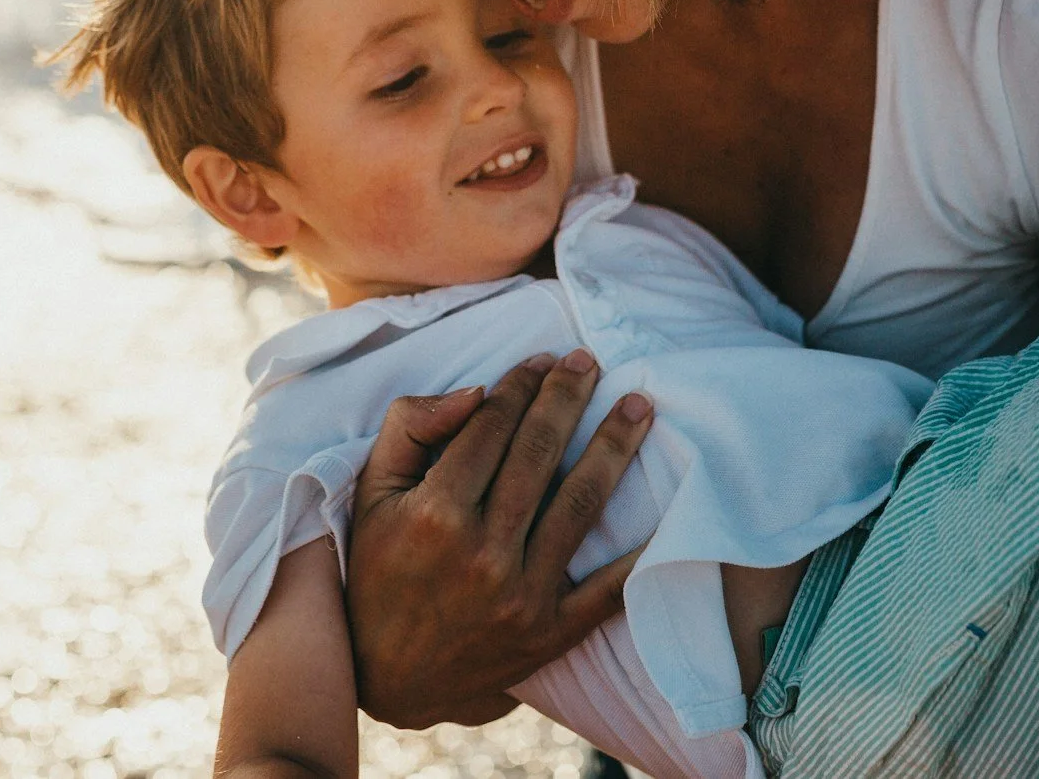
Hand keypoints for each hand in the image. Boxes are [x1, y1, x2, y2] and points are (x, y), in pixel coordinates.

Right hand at [345, 351, 653, 728]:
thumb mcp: (370, 495)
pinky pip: (608, 589)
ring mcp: (521, 596)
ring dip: (614, 448)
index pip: (491, 428)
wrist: (387, 677)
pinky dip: (641, 552)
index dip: (520, 386)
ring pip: (580, 504)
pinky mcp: (550, 633)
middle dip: (568, 398)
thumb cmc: (377, 572)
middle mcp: (481, 553)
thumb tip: (475, 391)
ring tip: (639, 407)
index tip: (541, 360)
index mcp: (434, 514)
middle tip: (590, 362)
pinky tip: (668, 509)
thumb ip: (410, 429)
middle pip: (539, 454)